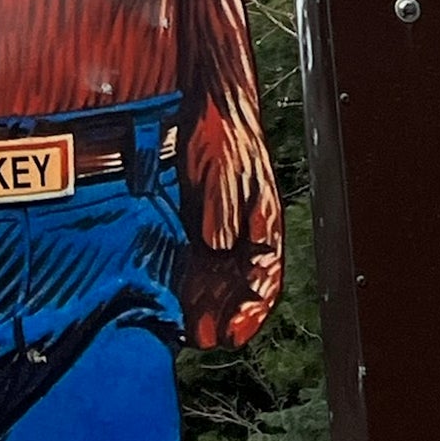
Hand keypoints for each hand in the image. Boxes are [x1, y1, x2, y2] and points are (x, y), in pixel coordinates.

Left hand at [179, 99, 283, 348]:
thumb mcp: (225, 176)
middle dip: (225, 316)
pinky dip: (190, 282)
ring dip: (206, 305)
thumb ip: (223, 215)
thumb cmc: (225, 135)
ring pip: (219, 279)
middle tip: (204, 337)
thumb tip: (217, 249)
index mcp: (265, 226)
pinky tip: (174, 295)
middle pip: (240, 288)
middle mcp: (246, 234)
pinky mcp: (201, 222)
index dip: (251, 312)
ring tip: (187, 328)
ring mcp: (223, 229)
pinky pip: (199, 261)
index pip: (266, 281)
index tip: (232, 334)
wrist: (209, 103)